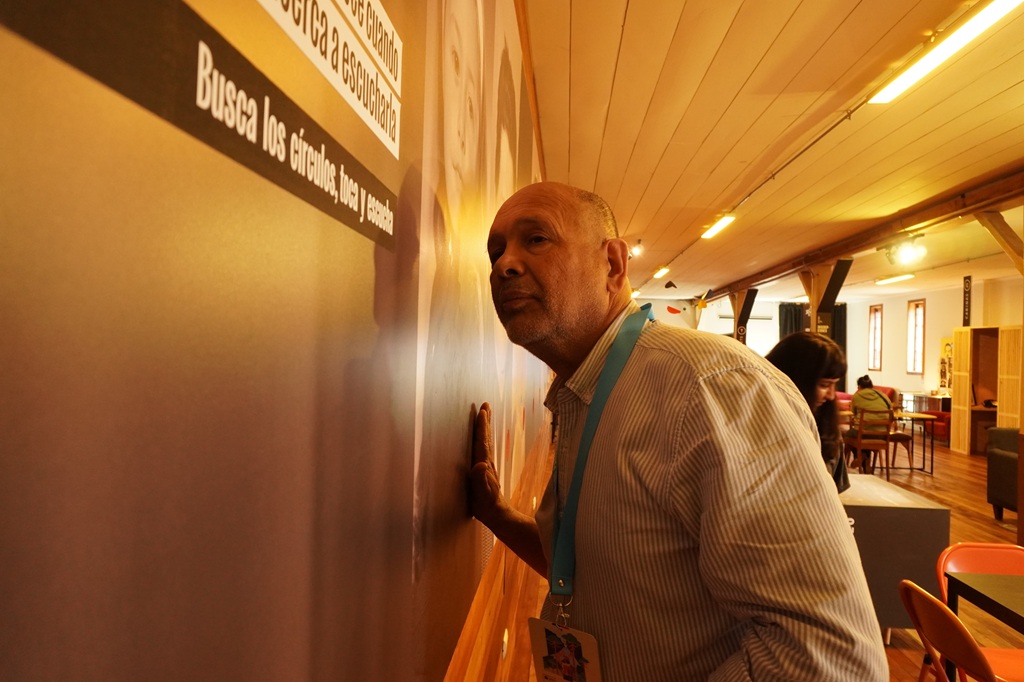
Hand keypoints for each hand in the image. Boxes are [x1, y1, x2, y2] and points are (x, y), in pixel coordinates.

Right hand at [468, 402, 507, 526]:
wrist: (497, 515)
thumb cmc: (486, 506)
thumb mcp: (482, 494)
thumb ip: (480, 480)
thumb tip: (480, 464)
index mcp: (484, 464)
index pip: (482, 442)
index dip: (481, 426)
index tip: (482, 411)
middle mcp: (487, 462)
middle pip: (486, 438)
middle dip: (485, 421)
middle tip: (486, 405)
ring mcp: (487, 466)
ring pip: (485, 442)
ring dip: (485, 428)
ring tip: (484, 416)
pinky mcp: (485, 471)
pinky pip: (483, 450)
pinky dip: (482, 440)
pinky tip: (481, 440)